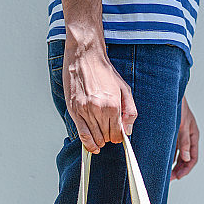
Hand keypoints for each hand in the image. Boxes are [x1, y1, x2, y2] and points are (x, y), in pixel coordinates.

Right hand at [63, 39, 137, 153]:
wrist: (85, 57)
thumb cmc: (104, 72)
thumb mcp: (124, 89)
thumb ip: (130, 111)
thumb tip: (128, 130)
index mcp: (113, 105)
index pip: (118, 134)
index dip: (119, 138)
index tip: (117, 136)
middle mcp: (99, 110)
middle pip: (106, 137)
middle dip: (109, 138)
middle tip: (108, 132)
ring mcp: (85, 111)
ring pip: (95, 138)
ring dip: (99, 140)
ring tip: (100, 136)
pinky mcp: (74, 111)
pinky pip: (82, 134)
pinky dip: (88, 144)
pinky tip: (92, 147)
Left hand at [171, 96, 198, 179]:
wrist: (168, 93)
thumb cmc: (178, 106)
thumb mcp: (182, 125)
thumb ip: (184, 142)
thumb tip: (186, 158)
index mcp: (193, 135)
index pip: (193, 158)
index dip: (186, 169)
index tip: (178, 176)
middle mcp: (187, 137)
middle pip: (185, 159)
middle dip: (178, 169)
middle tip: (170, 178)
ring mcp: (180, 136)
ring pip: (178, 155)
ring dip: (173, 164)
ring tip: (165, 172)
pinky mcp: (172, 133)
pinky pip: (171, 148)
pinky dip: (168, 155)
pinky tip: (161, 160)